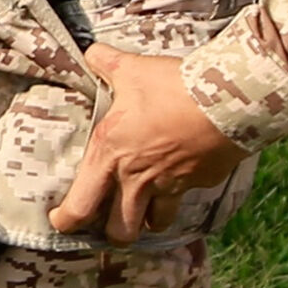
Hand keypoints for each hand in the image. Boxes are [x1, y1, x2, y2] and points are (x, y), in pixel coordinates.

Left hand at [49, 46, 243, 242]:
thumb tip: (92, 52)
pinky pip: (184, 201)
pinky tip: (176, 185)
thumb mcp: (130, 69)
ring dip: (147, 220)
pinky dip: (178, 199)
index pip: (80, 206)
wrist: (225, 102)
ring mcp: (170, 186)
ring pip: (154, 224)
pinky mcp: (198, 184)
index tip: (61, 221)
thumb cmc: (171, 87)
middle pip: (119, 232)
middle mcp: (136, 179)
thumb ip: (105, 62)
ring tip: (142, 210)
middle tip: (107, 225)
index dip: (67, 221)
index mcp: (109, 155)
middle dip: (113, 236)